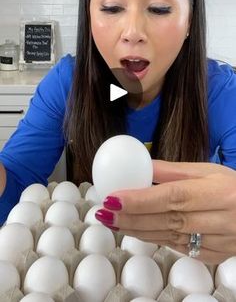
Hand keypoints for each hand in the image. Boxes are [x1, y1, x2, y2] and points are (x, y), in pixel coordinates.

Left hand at [95, 160, 235, 263]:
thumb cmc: (234, 186)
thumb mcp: (209, 170)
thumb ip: (173, 170)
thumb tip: (142, 166)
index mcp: (217, 193)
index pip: (172, 197)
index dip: (140, 199)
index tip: (113, 198)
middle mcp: (218, 219)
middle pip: (166, 220)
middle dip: (130, 217)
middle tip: (104, 212)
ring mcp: (217, 241)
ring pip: (169, 238)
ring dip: (137, 230)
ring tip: (113, 222)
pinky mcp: (214, 255)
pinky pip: (179, 248)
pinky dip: (155, 239)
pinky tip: (137, 232)